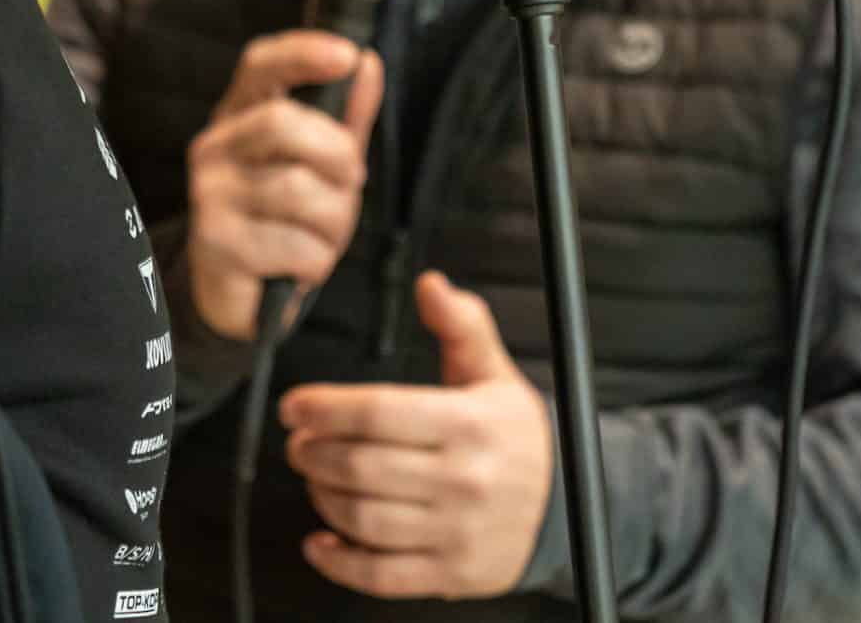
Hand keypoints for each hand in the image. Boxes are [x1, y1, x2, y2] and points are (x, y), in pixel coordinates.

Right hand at [180, 30, 382, 340]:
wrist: (238, 295)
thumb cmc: (282, 220)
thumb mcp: (319, 167)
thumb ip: (344, 118)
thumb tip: (368, 63)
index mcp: (238, 116)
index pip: (260, 66)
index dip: (301, 53)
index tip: (347, 56)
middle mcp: (214, 148)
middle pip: (282, 125)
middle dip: (338, 156)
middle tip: (351, 185)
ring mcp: (209, 195)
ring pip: (297, 190)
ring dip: (334, 221)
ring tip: (324, 236)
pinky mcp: (216, 243)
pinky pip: (295, 244)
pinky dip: (317, 260)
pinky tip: (302, 265)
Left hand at [281, 270, 554, 599]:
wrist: (565, 506)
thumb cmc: (515, 439)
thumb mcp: (494, 373)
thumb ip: (462, 325)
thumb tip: (432, 286)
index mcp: (469, 423)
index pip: (379, 411)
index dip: (325, 407)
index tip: (296, 406)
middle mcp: (463, 480)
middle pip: (362, 466)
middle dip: (313, 452)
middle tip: (300, 442)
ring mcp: (456, 532)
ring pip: (364, 519)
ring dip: (322, 497)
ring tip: (315, 477)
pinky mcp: (451, 574)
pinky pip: (381, 575)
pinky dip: (340, 562)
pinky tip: (322, 541)